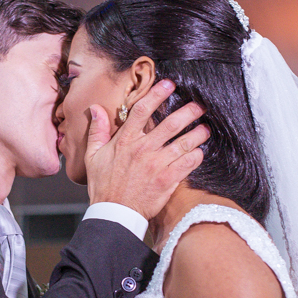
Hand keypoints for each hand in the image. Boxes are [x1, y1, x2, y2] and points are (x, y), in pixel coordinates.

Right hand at [85, 80, 208, 219]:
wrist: (113, 213)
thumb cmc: (103, 186)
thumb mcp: (93, 156)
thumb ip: (97, 130)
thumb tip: (96, 109)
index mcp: (125, 141)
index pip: (143, 110)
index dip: (157, 94)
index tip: (170, 84)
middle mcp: (142, 149)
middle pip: (170, 123)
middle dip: (188, 111)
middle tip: (199, 106)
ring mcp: (156, 164)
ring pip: (183, 142)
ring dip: (197, 133)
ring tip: (205, 128)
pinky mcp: (166, 180)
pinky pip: (187, 163)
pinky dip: (196, 156)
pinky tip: (200, 152)